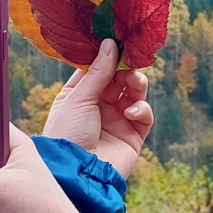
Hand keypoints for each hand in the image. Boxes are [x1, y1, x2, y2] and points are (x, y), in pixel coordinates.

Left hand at [42, 38, 152, 177]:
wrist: (78, 173)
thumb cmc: (68, 134)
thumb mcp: (79, 98)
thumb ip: (99, 71)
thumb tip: (111, 43)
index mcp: (79, 94)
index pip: (97, 68)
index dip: (107, 54)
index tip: (117, 39)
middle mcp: (98, 105)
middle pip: (119, 77)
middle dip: (126, 67)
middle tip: (129, 61)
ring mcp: (117, 119)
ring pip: (135, 92)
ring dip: (137, 83)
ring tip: (134, 82)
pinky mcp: (133, 135)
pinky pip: (144, 114)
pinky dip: (142, 109)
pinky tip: (132, 112)